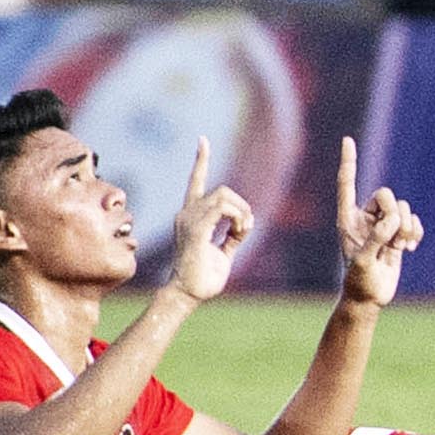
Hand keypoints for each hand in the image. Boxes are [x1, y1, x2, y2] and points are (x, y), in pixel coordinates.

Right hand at [163, 137, 256, 302]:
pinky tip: (238, 231)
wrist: (189, 293)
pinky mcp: (194, 230)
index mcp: (192, 216)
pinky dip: (237, 218)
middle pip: (223, 190)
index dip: (201, 160)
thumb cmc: (204, 276)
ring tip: (241, 232)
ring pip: (224, 197)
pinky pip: (221, 210)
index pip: (196, 181)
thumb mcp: (225, 251)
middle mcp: (186, 213)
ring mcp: (188, 220)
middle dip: (243, 205)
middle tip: (245, 228)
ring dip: (242, 213)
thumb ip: (234, 234)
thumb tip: (247, 223)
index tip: (203, 140)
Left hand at [328, 134, 422, 311]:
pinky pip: (413, 219)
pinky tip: (411, 247)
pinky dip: (416, 231)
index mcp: (347, 219)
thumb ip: (376, 239)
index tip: (347, 140)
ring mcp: (382, 225)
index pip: (347, 184)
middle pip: (386, 195)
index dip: (349, 162)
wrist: (370, 297)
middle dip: (395, 214)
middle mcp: (364, 218)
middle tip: (393, 238)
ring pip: (403, 208)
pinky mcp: (398, 234)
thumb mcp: (363, 262)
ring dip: (407, 227)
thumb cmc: (358, 281)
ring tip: (401, 248)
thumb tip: (392, 222)